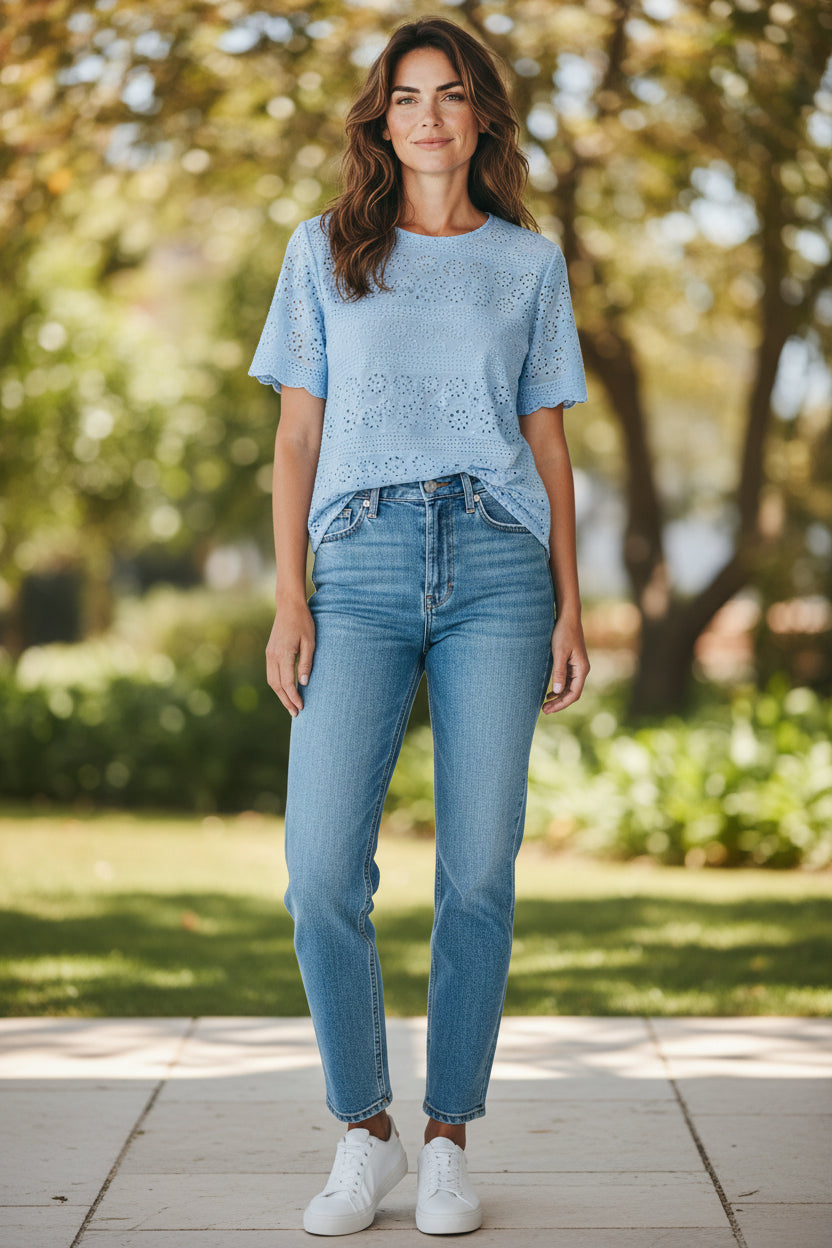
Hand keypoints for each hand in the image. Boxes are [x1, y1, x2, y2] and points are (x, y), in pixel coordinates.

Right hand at [266, 597, 314, 717]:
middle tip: (296, 713)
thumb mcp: (310, 642)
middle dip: (286, 701)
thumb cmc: (303, 622)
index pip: (287, 683)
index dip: (294, 697)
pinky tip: (285, 690)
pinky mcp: (269, 652)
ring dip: (280, 695)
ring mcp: (269, 654)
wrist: (289, 607)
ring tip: (291, 705)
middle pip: (277, 686)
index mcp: (283, 654)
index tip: (302, 707)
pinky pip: (271, 674)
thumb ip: (306, 663)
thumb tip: (304, 683)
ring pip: (271, 681)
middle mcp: (273, 656)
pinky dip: (277, 685)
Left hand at [542, 614, 589, 713]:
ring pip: (569, 688)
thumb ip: (559, 672)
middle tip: (544, 710)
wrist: (568, 617)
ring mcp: (577, 667)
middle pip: (572, 693)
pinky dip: (559, 688)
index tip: (548, 709)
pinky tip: (550, 692)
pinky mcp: (571, 662)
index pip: (574, 694)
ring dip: (558, 697)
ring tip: (545, 704)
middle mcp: (581, 670)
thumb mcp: (559, 652)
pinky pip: (566, 680)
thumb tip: (558, 691)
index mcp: (581, 669)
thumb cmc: (563, 632)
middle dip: (558, 703)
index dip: (561, 704)